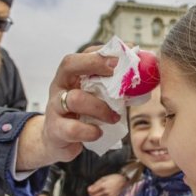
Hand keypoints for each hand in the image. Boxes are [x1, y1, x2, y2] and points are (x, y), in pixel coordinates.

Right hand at [16, 52, 118, 169]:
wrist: (56, 140)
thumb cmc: (81, 114)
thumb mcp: (94, 95)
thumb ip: (111, 84)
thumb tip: (141, 71)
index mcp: (70, 75)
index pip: (81, 55)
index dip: (99, 54)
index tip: (120, 59)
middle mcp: (60, 86)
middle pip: (70, 66)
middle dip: (95, 65)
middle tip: (116, 75)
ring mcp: (55, 107)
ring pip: (76, 99)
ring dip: (101, 108)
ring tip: (114, 117)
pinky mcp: (56, 130)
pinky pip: (73, 129)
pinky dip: (90, 131)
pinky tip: (98, 132)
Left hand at [87, 173, 126, 195]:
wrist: (123, 181)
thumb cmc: (113, 178)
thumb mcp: (104, 178)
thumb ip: (96, 183)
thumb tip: (89, 189)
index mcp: (103, 185)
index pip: (92, 191)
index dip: (89, 191)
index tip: (89, 189)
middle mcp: (106, 191)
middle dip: (91, 194)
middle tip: (92, 192)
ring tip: (97, 195)